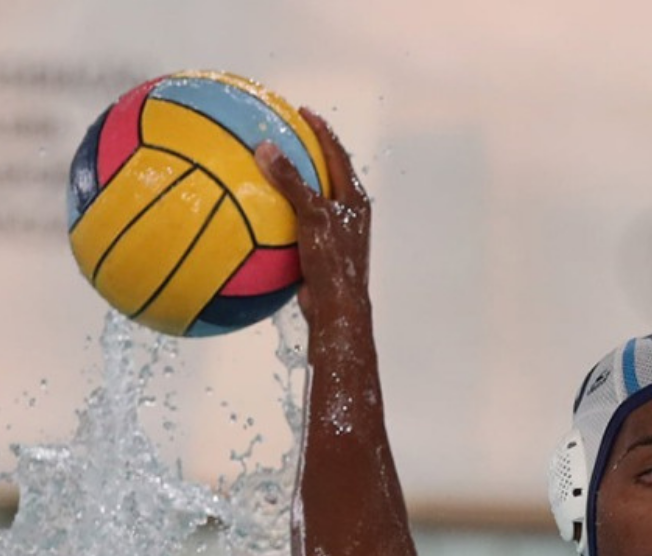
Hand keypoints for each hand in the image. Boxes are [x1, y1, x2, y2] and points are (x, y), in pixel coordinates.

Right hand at [255, 109, 370, 321]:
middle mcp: (349, 215)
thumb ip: (291, 181)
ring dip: (292, 185)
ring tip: (268, 169)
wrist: (336, 308)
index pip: (337, 154)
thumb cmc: (332, 262)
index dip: (320, 131)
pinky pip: (297, 226)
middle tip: (285, 133)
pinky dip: (279, 216)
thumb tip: (266, 148)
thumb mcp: (312, 215)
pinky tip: (256, 216)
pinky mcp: (321, 254)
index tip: (301, 112)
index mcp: (354, 200)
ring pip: (311, 202)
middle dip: (307, 153)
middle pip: (327, 174)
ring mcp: (335, 235)